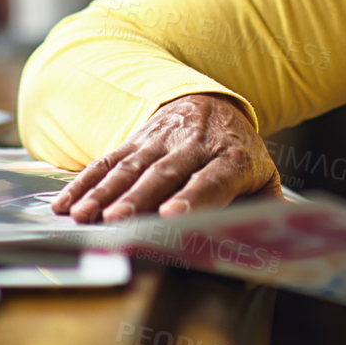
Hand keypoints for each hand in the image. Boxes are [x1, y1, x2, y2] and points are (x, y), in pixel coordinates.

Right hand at [49, 93, 281, 223]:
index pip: (212, 179)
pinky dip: (84, 182)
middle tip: (119, 221)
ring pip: (131, 167)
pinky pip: (108, 161)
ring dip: (104, 193)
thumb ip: (268, 208)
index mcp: (231, 157)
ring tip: (85, 216)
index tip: (173, 216)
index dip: (193, 197)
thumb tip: (279, 242)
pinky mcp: (135, 140)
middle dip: (139, 198)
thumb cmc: (239, 154)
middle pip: (165, 173)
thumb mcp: (264, 175)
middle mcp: (194, 144)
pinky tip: (66, 202)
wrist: (211, 102)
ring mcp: (161, 140)